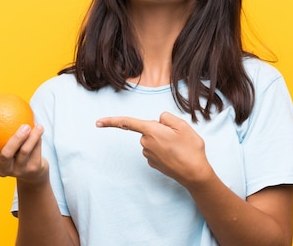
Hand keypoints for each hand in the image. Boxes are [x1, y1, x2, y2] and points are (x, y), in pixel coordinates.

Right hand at [0, 124, 49, 184]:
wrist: (32, 172)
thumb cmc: (10, 153)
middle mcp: (3, 169)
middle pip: (6, 155)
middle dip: (15, 140)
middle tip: (22, 126)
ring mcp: (19, 170)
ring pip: (24, 151)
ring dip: (30, 136)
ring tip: (31, 125)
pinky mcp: (32, 169)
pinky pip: (35, 150)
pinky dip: (37, 138)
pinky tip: (39, 127)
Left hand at [96, 112, 212, 186]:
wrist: (195, 174)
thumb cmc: (190, 149)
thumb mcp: (183, 126)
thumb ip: (167, 117)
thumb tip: (158, 120)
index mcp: (151, 131)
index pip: (127, 123)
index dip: (111, 121)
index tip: (97, 122)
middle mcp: (145, 143)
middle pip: (148, 129)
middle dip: (160, 130)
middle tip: (177, 137)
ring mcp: (148, 155)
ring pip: (153, 139)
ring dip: (163, 140)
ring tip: (178, 148)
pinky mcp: (152, 163)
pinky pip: (155, 150)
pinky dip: (164, 150)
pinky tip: (175, 155)